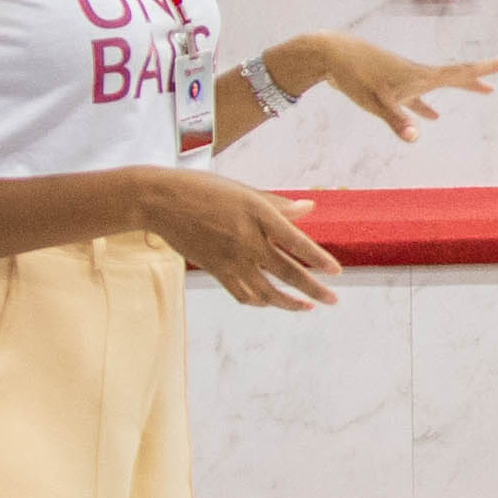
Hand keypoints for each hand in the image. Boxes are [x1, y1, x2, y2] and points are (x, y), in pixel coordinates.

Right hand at [136, 166, 343, 309]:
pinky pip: (242, 294)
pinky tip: (270, 302)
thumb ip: (278, 204)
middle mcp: (246, 240)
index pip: (296, 242)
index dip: (318, 259)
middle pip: (287, 272)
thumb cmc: (203, 189)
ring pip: (266, 291)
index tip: (336, 272)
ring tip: (307, 307)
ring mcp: (230, 258)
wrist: (160, 201)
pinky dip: (259, 301)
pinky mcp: (215, 270)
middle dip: (313, 290)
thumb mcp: (244, 190)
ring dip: (289, 303)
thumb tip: (309, 209)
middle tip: (332, 300)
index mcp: (257, 215)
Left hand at [320, 39, 497, 140]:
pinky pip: (419, 96)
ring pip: (442, 84)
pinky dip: (428, 105)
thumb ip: (397, 120)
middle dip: (486, 72)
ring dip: (464, 86)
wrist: (331, 54)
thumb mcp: (377, 102)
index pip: (463, 72)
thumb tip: (416, 138)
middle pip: (459, 74)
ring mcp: (407, 79)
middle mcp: (419, 74)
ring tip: (485, 90)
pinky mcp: (392, 85)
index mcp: (423, 76)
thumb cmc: (355, 75)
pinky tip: (430, 118)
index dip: (491, 67)